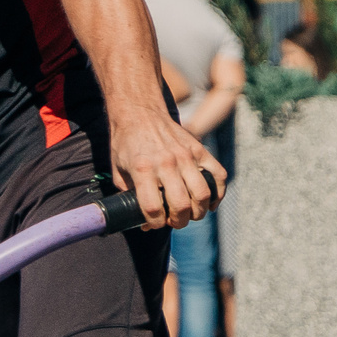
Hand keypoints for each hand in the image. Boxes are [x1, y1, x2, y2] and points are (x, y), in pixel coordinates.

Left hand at [110, 108, 225, 228]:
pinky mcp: (199, 149)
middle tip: (175, 221)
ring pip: (202, 194)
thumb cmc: (126, 144)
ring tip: (192, 214)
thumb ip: (128, 195)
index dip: (155, 224)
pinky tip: (210, 202)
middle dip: (179, 222)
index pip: (153, 209)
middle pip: (182, 206)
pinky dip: (219, 193)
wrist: (140, 113)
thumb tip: (143, 221)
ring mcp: (186, 156)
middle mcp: (166, 163)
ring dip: (199, 211)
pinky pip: (219, 175)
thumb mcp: (118, 170)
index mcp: (142, 169)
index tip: (154, 224)